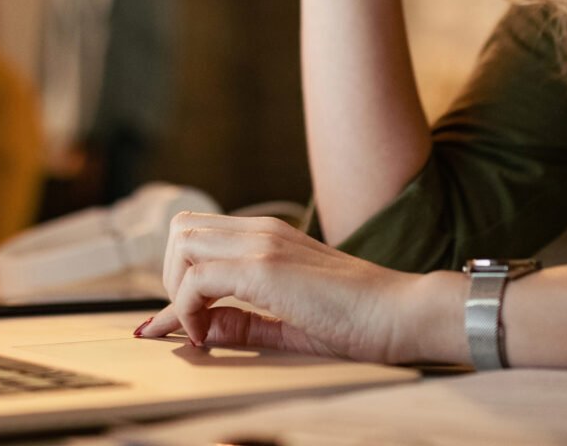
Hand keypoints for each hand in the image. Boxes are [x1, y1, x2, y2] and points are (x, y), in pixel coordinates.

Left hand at [135, 212, 441, 365]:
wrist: (403, 313)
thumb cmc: (360, 319)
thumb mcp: (290, 323)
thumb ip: (245, 323)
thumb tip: (201, 328)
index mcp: (270, 236)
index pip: (199, 238)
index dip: (173, 281)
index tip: (163, 325)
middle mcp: (261, 231)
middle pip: (180, 229)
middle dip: (171, 277)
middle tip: (196, 319)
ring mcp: (262, 244)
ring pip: (181, 243)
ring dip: (176, 287)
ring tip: (202, 325)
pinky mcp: (264, 267)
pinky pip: (196, 279)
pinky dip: (188, 310)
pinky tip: (208, 337)